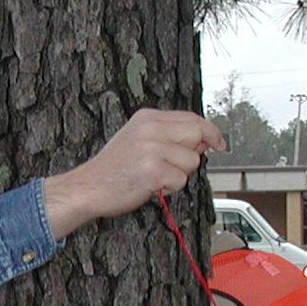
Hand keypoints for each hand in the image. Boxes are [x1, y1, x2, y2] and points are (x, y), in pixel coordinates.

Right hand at [41, 108, 225, 237]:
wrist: (88, 187)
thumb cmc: (113, 168)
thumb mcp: (139, 139)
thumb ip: (169, 136)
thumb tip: (203, 141)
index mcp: (147, 117)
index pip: (191, 118)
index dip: (210, 131)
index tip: (219, 142)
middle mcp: (150, 128)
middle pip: (197, 135)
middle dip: (193, 154)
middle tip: (173, 166)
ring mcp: (151, 149)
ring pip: (191, 161)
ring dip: (178, 175)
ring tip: (155, 176)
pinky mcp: (152, 171)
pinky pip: (180, 180)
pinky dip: (169, 188)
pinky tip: (150, 185)